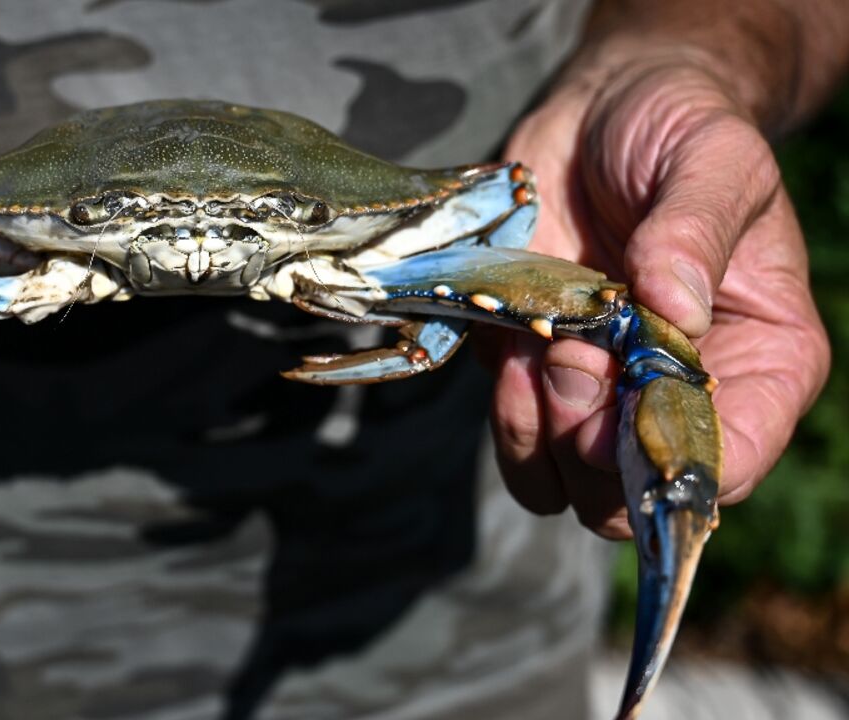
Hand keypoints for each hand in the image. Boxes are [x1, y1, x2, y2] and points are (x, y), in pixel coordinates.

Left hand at [493, 57, 830, 537]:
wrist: (600, 112)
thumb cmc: (678, 130)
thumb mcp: (713, 158)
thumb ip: (697, 228)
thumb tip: (673, 306)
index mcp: (761, 361)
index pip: (729, 462)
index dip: (669, 460)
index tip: (625, 406)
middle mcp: (679, 396)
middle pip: (633, 494)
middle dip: (593, 446)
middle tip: (572, 362)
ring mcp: (601, 394)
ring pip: (563, 486)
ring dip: (538, 434)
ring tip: (540, 352)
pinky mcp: (533, 375)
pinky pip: (514, 437)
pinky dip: (503, 406)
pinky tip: (510, 342)